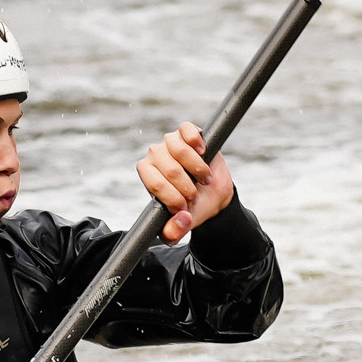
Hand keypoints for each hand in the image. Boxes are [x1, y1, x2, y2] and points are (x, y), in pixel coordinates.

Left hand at [137, 122, 233, 242]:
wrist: (213, 194)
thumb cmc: (193, 207)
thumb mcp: (183, 224)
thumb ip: (174, 231)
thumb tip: (181, 221)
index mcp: (148, 175)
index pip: (154, 182)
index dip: (171, 196)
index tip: (184, 207)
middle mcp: (155, 155)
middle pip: (169, 169)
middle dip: (187, 187)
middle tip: (195, 195)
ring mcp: (170, 142)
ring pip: (179, 150)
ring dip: (197, 169)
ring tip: (204, 179)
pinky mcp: (186, 132)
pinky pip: (187, 130)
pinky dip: (196, 141)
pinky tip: (203, 152)